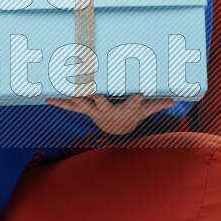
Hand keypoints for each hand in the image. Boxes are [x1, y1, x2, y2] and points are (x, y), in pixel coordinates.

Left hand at [44, 92, 175, 134]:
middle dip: (98, 99)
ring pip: (83, 105)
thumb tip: (173, 100)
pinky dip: (59, 102)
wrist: (116, 126)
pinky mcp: (84, 109)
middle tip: (94, 93)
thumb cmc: (131, 114)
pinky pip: (70, 106)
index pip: (132, 105)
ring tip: (68, 94)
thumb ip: (156, 105)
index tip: (141, 95)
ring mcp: (93, 111)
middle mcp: (107, 111)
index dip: (137, 101)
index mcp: (123, 110)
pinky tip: (47, 99)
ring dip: (75, 100)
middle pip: (102, 105)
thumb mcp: (145, 111)